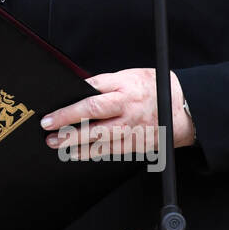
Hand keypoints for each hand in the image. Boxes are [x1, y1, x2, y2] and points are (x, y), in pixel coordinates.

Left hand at [39, 68, 194, 155]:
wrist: (180, 110)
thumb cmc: (151, 88)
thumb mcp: (127, 76)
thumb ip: (103, 83)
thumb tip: (77, 89)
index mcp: (124, 89)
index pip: (90, 98)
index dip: (68, 109)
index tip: (50, 116)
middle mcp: (127, 110)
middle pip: (93, 119)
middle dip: (67, 126)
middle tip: (48, 131)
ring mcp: (132, 130)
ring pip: (99, 139)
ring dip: (75, 143)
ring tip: (57, 144)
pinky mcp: (134, 145)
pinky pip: (109, 151)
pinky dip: (90, 153)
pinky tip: (76, 153)